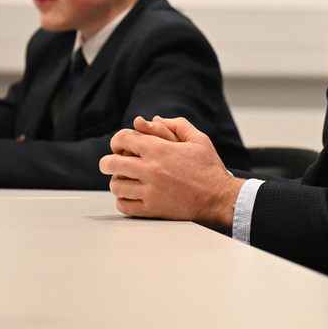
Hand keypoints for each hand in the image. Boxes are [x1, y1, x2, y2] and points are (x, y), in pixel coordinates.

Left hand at [100, 116, 242, 229]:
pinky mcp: (152, 209)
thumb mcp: (199, 139)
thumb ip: (177, 125)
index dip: (117, 140)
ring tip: (121, 181)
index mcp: (159, 149)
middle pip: (112, 163)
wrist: (219, 197)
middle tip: (110, 164)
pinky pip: (125, 205)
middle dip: (107, 162)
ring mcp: (150, 190)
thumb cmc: (210, 168)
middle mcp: (150, 169)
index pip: (123, 139)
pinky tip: (128, 197)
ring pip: (116, 186)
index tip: (119, 146)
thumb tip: (154, 119)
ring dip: (116, 182)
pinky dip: (122, 201)